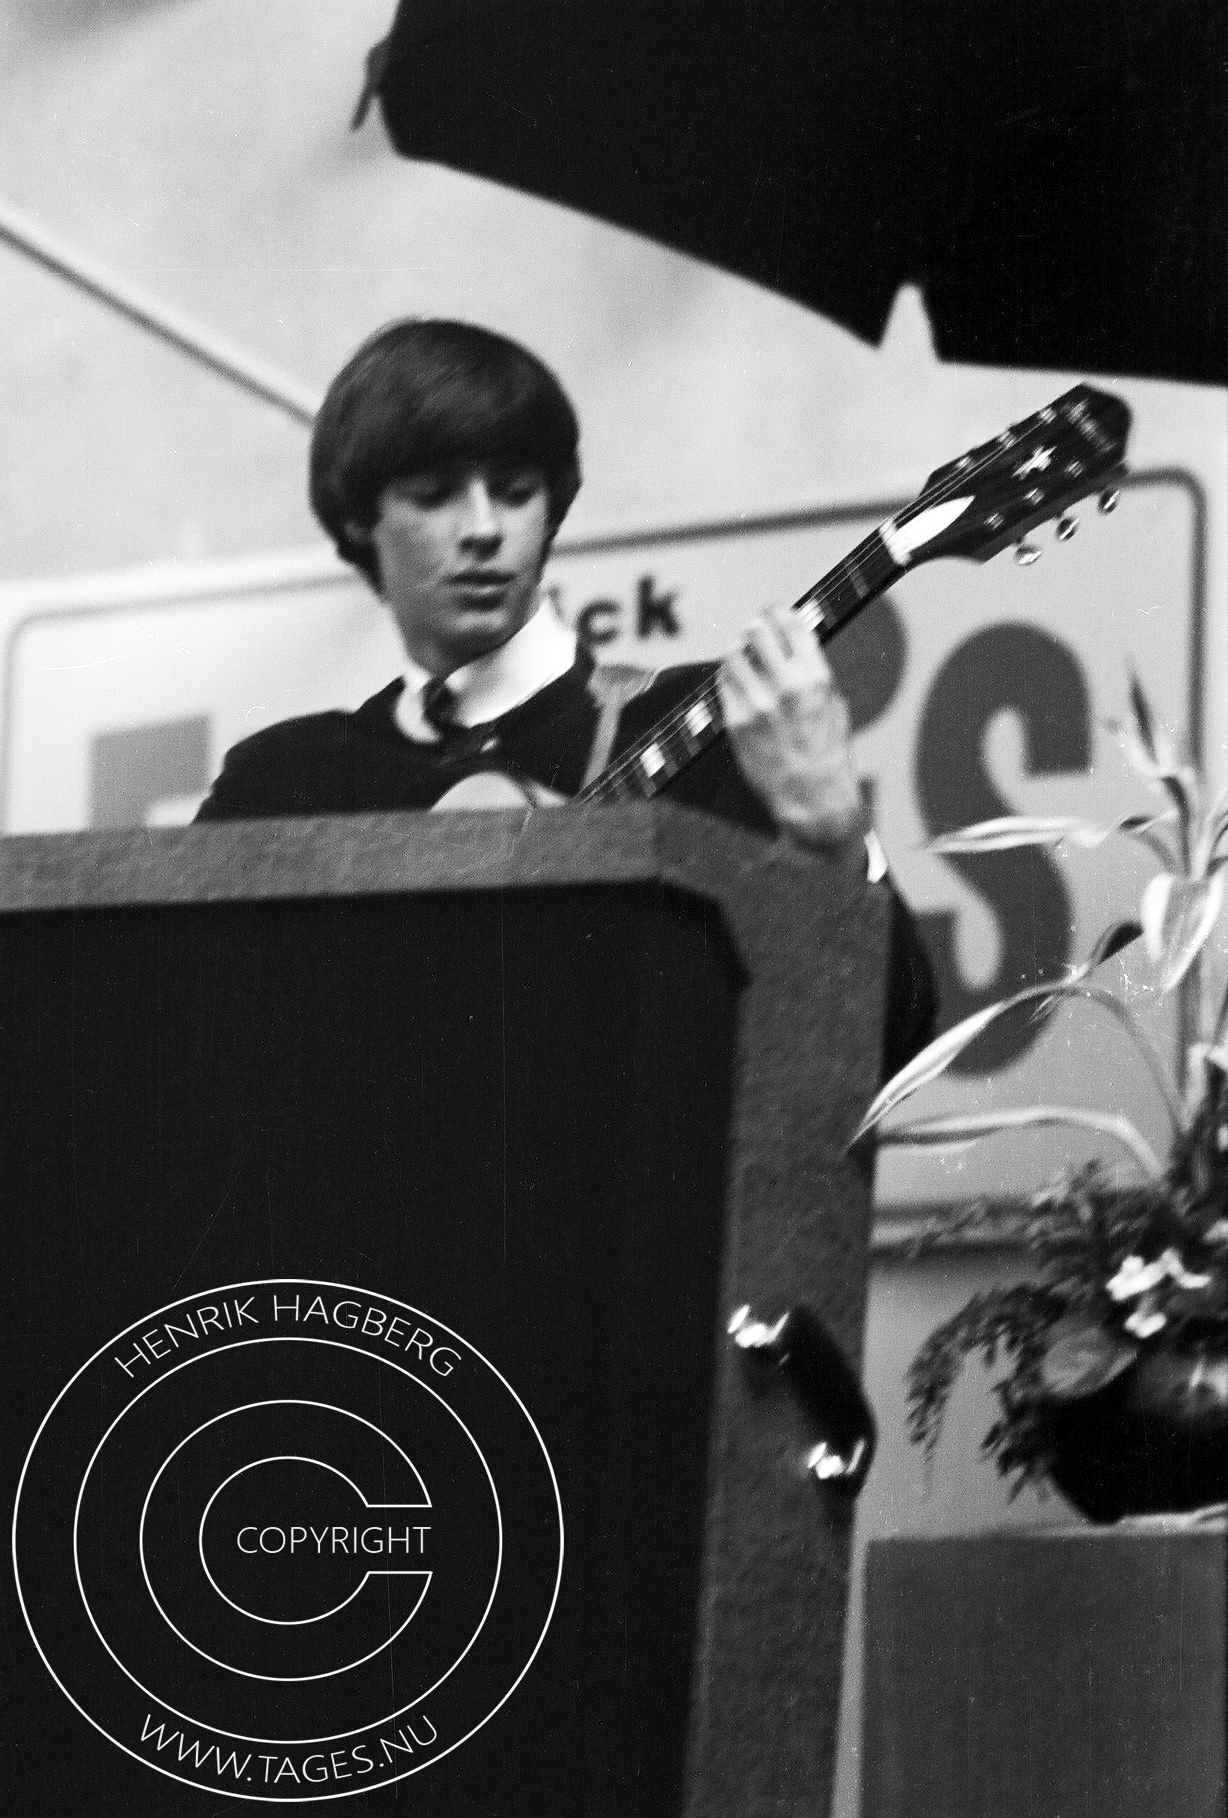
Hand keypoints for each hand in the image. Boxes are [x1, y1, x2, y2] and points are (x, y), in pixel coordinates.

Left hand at [719, 604, 864, 849]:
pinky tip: (736, 684)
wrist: (812, 798)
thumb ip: (813, 673)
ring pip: (732, 655)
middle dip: (754, 629)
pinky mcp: (736, 723)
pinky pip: (723, 685)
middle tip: (753, 631)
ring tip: (741, 658)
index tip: (772, 611)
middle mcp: (786, 687)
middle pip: (757, 633)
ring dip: (737, 652)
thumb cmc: (827, 754)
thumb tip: (796, 645)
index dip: (777, 612)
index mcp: (816, 678)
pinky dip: (728, 679)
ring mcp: (758, 705)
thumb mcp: (834, 706)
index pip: (791, 625)